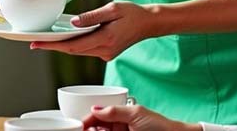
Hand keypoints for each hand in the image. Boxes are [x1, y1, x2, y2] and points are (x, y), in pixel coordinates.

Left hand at [30, 1, 158, 59]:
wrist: (149, 23)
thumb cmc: (132, 12)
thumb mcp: (113, 8)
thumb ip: (92, 16)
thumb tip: (72, 22)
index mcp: (105, 38)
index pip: (73, 46)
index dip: (53, 46)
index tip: (36, 44)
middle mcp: (104, 51)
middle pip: (73, 51)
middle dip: (54, 47)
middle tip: (34, 43)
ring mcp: (106, 54)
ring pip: (79, 52)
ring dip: (64, 46)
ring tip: (47, 40)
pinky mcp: (107, 54)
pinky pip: (87, 50)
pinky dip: (76, 45)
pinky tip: (68, 38)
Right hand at [82, 105, 200, 130]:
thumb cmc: (158, 125)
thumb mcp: (136, 114)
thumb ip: (114, 111)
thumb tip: (95, 107)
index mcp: (120, 115)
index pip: (98, 115)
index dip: (86, 119)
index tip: (77, 124)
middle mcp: (117, 126)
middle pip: (96, 127)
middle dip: (88, 128)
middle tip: (85, 130)